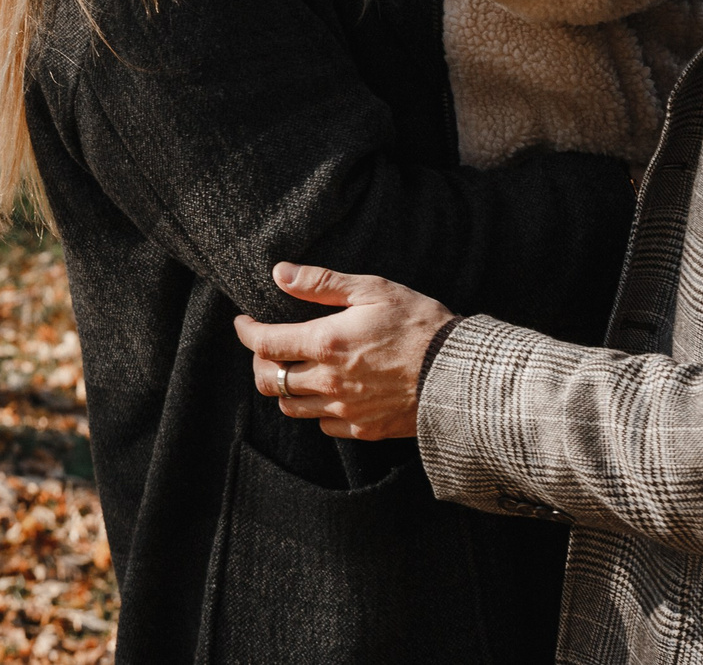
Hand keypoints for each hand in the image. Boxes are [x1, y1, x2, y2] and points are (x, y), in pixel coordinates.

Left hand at [231, 263, 455, 439]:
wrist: (459, 373)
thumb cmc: (419, 323)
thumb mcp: (373, 290)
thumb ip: (322, 283)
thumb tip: (280, 273)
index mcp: (326, 342)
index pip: (265, 344)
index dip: (246, 332)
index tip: (243, 322)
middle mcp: (328, 381)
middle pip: (269, 381)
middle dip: (259, 363)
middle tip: (267, 348)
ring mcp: (345, 409)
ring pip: (291, 407)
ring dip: (283, 388)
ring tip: (292, 371)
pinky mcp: (363, 428)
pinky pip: (323, 425)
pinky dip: (316, 409)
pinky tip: (327, 392)